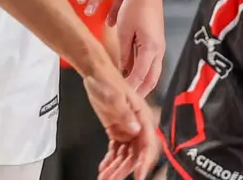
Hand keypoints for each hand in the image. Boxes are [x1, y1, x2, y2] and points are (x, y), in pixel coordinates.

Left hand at [81, 53, 159, 179]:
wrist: (94, 72)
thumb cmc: (107, 78)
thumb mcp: (115, 96)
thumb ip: (125, 114)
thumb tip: (135, 130)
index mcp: (142, 115)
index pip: (147, 143)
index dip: (144, 161)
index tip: (139, 175)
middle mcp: (137, 124)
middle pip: (135, 153)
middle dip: (124, 169)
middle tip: (112, 179)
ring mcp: (127, 128)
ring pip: (125, 154)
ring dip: (116, 167)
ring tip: (105, 177)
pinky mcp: (116, 129)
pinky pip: (116, 149)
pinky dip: (110, 160)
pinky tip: (104, 167)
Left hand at [112, 0, 164, 95]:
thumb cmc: (135, 7)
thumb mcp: (124, 31)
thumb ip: (124, 53)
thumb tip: (121, 70)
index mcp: (150, 49)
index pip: (139, 76)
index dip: (130, 88)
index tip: (121, 98)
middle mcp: (158, 51)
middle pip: (151, 79)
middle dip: (141, 92)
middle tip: (128, 102)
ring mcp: (159, 47)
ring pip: (153, 73)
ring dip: (142, 83)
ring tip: (130, 93)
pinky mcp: (157, 42)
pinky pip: (151, 63)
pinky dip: (143, 72)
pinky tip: (132, 74)